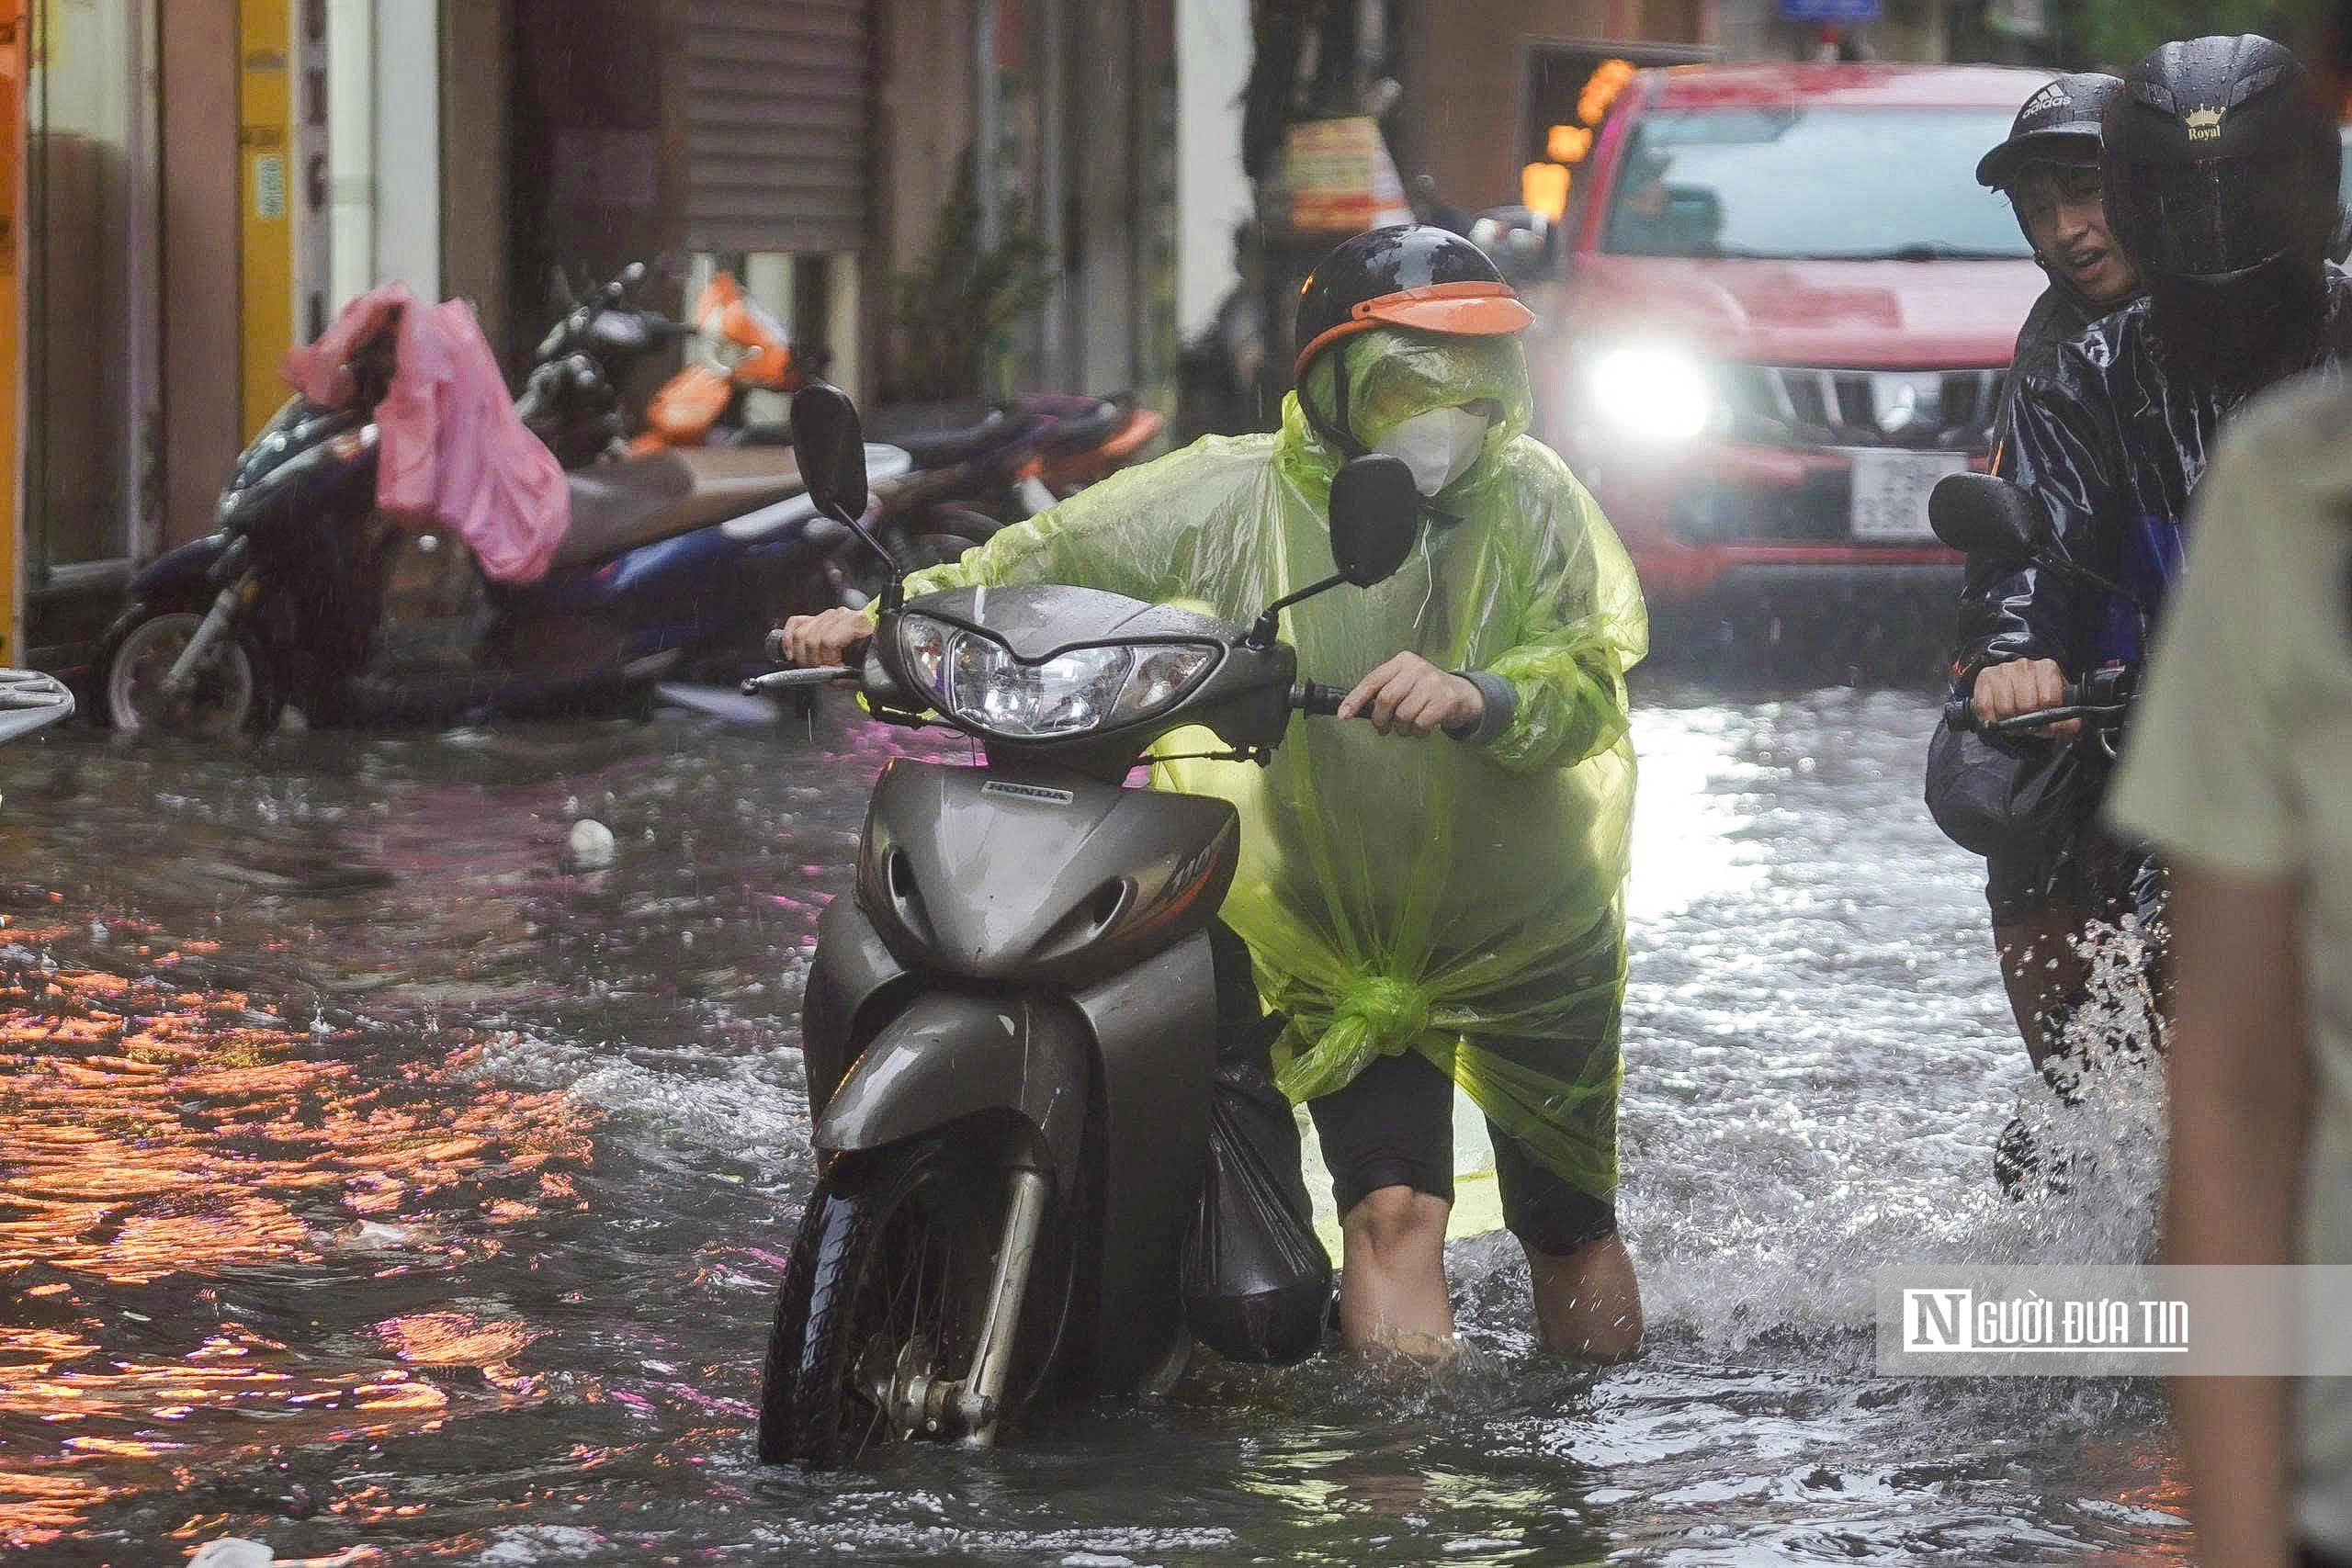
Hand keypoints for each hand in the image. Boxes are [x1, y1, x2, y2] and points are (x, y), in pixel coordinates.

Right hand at [778, 607, 874, 671]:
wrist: (878, 648)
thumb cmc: (873, 657)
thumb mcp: (866, 670)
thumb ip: (848, 676)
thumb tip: (831, 679)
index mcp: (857, 622)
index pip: (828, 641)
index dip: (828, 661)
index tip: (834, 671)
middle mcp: (842, 615)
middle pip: (812, 638)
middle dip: (813, 661)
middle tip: (820, 672)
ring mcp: (829, 615)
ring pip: (801, 632)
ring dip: (801, 654)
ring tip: (810, 666)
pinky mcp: (819, 618)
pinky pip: (796, 623)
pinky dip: (789, 639)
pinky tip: (792, 653)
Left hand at [1338, 652, 1482, 737]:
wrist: (1463, 695)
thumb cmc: (1426, 692)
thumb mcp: (1405, 683)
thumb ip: (1383, 691)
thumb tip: (1353, 710)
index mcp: (1402, 661)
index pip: (1372, 680)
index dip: (1355, 699)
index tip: (1343, 715)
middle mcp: (1417, 668)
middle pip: (1386, 699)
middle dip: (1380, 719)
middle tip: (1383, 728)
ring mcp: (1433, 683)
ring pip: (1403, 715)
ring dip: (1401, 728)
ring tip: (1407, 728)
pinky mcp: (1446, 700)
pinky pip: (1420, 724)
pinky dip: (1417, 733)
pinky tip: (1421, 729)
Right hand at [1971, 657, 2080, 736]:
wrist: (2011, 682)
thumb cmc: (2035, 695)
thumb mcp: (2055, 706)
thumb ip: (2067, 721)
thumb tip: (2072, 727)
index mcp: (2047, 668)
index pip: (2049, 699)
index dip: (2048, 718)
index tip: (2045, 724)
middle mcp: (2025, 666)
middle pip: (2028, 705)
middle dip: (2027, 722)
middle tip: (2027, 725)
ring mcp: (2003, 670)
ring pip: (2006, 708)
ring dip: (2009, 723)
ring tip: (2013, 722)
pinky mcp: (1985, 678)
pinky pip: (1986, 708)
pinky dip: (1992, 720)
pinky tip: (1998, 718)